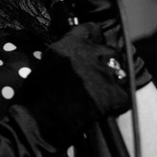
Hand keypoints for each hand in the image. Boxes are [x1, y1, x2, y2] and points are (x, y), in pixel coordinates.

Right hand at [9, 23, 130, 149]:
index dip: (94, 39)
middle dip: (106, 62)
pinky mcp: (111, 95)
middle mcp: (85, 55)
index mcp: (66, 46)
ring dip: (113, 82)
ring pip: (120, 71)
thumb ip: (64, 57)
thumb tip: (78, 55)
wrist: (34, 127)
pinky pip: (124, 96)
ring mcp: (99, 75)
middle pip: (109, 50)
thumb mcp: (45, 66)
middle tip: (99, 77)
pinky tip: (106, 111)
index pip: (90, 29)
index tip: (94, 47)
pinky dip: (118, 104)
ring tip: (102, 95)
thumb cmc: (32, 101)